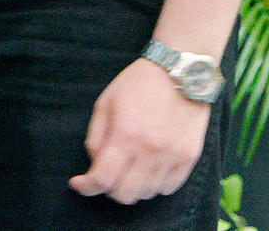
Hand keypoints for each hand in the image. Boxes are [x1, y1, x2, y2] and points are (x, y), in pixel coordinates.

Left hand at [68, 58, 210, 204]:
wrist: (179, 72)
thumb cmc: (138, 84)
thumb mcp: (106, 102)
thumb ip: (96, 136)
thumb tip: (95, 163)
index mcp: (125, 134)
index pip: (102, 178)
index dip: (87, 187)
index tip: (79, 183)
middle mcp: (149, 150)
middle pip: (125, 194)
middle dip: (109, 188)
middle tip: (108, 173)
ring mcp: (172, 157)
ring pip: (147, 194)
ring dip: (133, 187)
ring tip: (130, 167)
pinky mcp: (189, 158)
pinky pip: (168, 188)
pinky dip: (155, 185)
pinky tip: (149, 168)